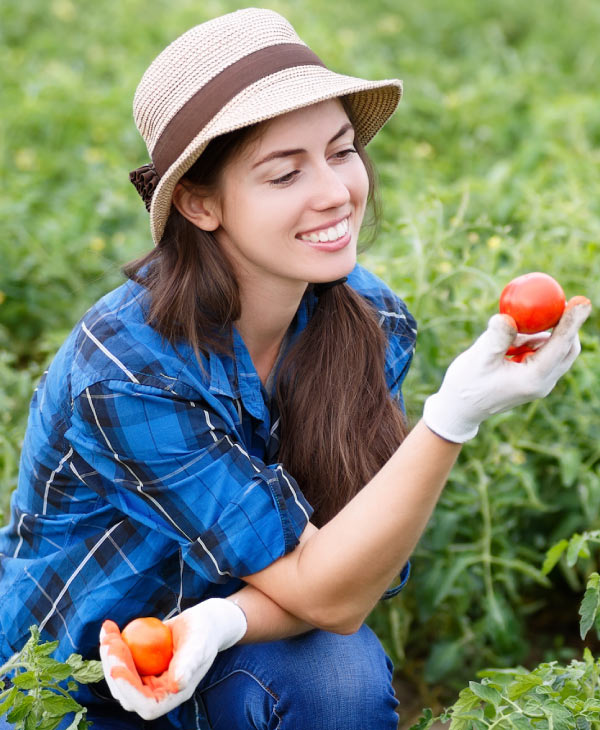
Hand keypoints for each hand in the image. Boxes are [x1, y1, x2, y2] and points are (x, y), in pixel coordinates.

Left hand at [99, 598, 246, 720]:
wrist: (203, 622)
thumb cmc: (205, 632)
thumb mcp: (199, 645)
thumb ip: (188, 665)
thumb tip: (177, 686)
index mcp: (173, 694)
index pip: (147, 704)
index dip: (129, 691)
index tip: (116, 669)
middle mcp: (158, 691)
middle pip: (126, 691)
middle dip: (113, 668)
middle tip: (109, 642)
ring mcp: (147, 679)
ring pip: (120, 675)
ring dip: (109, 655)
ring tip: (108, 630)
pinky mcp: (140, 665)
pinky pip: (121, 659)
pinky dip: (113, 644)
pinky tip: (109, 627)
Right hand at [423, 296, 591, 442]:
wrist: (459, 408)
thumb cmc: (466, 384)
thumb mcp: (478, 358)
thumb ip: (497, 338)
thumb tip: (508, 316)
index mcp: (533, 379)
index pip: (560, 346)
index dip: (572, 321)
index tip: (581, 300)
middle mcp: (542, 383)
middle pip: (568, 349)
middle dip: (566, 325)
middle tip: (558, 302)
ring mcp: (539, 383)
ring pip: (554, 350)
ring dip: (540, 335)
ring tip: (508, 342)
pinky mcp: (533, 380)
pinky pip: (541, 354)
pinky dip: (531, 342)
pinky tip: (508, 346)